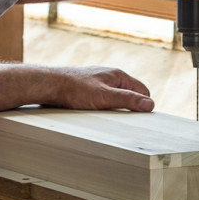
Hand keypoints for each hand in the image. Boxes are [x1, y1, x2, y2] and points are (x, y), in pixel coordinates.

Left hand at [0, 59, 153, 127]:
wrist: (48, 85)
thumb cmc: (75, 89)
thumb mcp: (105, 97)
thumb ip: (128, 100)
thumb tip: (150, 105)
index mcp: (119, 76)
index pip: (142, 91)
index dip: (143, 105)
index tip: (140, 120)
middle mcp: (110, 78)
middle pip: (130, 95)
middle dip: (129, 109)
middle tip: (124, 123)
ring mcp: (99, 83)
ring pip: (116, 99)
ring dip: (115, 110)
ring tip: (107, 120)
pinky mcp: (88, 91)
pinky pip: (103, 101)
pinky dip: (103, 109)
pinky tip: (95, 117)